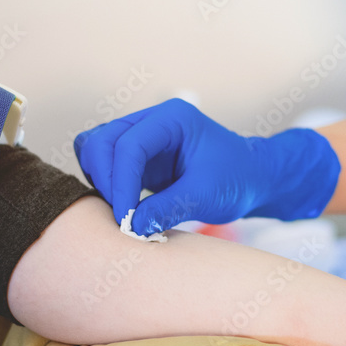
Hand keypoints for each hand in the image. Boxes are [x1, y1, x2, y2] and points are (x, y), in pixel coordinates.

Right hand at [73, 98, 339, 233]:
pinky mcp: (137, 158)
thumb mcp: (207, 195)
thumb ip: (169, 208)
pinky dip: (106, 186)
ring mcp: (141, 137)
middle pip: (101, 141)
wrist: (251, 179)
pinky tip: (126, 208)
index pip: (129, 145)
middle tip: (123, 217)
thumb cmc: (237, 178)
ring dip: (102, 182)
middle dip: (106, 181)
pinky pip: (104, 166)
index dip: (120, 183)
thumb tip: (132, 226)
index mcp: (172, 119)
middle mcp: (151, 122)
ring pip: (95, 150)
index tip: (125, 218)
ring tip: (125, 212)